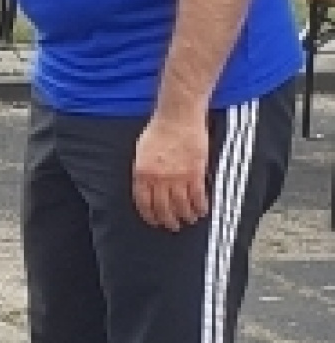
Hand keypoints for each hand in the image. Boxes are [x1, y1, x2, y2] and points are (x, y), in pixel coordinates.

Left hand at [132, 112, 209, 229]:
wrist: (178, 116)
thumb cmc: (159, 130)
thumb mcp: (142, 152)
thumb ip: (143, 171)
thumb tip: (146, 187)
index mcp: (142, 173)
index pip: (144, 203)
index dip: (150, 216)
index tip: (154, 222)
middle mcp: (159, 179)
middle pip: (163, 208)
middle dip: (168, 220)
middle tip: (173, 226)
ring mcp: (177, 177)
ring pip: (181, 205)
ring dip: (186, 216)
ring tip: (189, 220)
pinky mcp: (195, 173)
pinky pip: (198, 196)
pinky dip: (200, 206)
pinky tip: (202, 211)